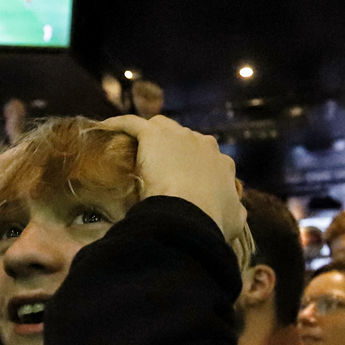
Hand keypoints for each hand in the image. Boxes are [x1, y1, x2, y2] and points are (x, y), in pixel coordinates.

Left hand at [101, 115, 244, 243]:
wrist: (190, 212)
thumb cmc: (212, 219)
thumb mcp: (234, 221)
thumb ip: (235, 212)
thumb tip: (237, 212)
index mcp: (222, 165)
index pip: (210, 159)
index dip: (197, 167)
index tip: (188, 180)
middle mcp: (204, 145)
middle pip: (186, 140)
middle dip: (175, 149)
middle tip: (160, 166)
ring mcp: (178, 137)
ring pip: (162, 126)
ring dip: (152, 133)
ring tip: (137, 145)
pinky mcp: (153, 135)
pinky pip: (132, 123)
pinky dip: (120, 123)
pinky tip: (107, 127)